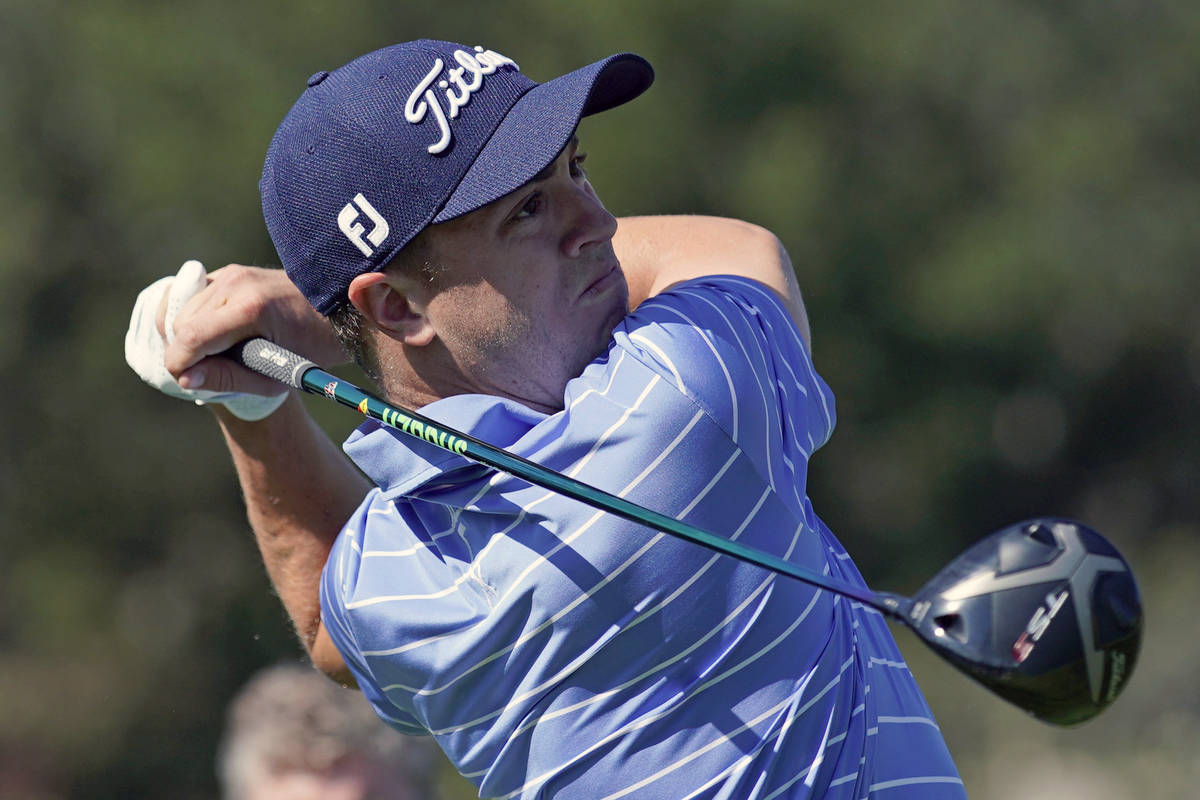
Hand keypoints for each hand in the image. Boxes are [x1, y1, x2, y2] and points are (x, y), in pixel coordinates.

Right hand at [125, 260, 346, 418]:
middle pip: (182, 324)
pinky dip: (195, 321)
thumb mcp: (275, 375)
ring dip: (192, 338)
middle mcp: (236, 282)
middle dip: (188, 353)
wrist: (340, 311)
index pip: (191, 336)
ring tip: (224, 355)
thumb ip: (227, 378)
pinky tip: (219, 337)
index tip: (187, 382)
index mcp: (251, 307)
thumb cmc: (314, 348)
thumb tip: (184, 379)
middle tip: (218, 371)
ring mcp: (231, 273)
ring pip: (182, 311)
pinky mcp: (229, 272)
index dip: (179, 364)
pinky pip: (193, 299)